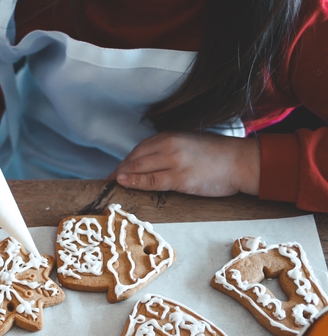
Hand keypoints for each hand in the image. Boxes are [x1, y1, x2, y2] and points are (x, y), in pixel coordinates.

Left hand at [113, 131, 259, 196]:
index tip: (115, 172)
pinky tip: (124, 183)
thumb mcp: (189, 144)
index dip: (124, 162)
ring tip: (112, 185)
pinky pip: (150, 181)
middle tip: (107, 181)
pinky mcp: (179, 177)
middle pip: (134, 158)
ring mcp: (173, 161)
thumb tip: (147, 164)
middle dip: (119, 170)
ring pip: (138, 168)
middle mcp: (169, 145)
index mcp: (171, 136)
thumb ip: (168, 150)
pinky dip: (134, 182)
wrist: (242, 162)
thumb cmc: (218, 156)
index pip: (139, 149)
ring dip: (122, 177)